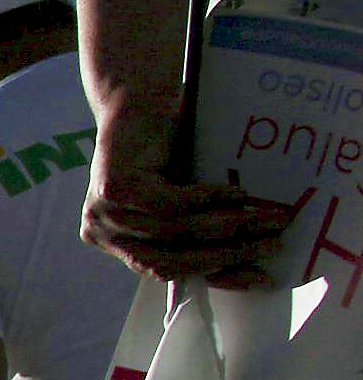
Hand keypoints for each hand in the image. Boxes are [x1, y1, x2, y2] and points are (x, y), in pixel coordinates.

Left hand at [83, 107, 293, 285]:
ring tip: (268, 218)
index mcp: (120, 244)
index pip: (171, 272)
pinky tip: (237, 195)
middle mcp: (106, 235)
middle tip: (274, 244)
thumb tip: (251, 258)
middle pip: (172, 259)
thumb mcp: (184, 198)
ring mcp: (106, 213)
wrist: (138, 101)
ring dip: (229, 227)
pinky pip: (170, 205)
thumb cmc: (167, 150)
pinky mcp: (115, 188)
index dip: (218, 275)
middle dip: (230, 253)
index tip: (261, 278)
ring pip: (176, 233)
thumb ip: (200, 228)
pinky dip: (208, 201)